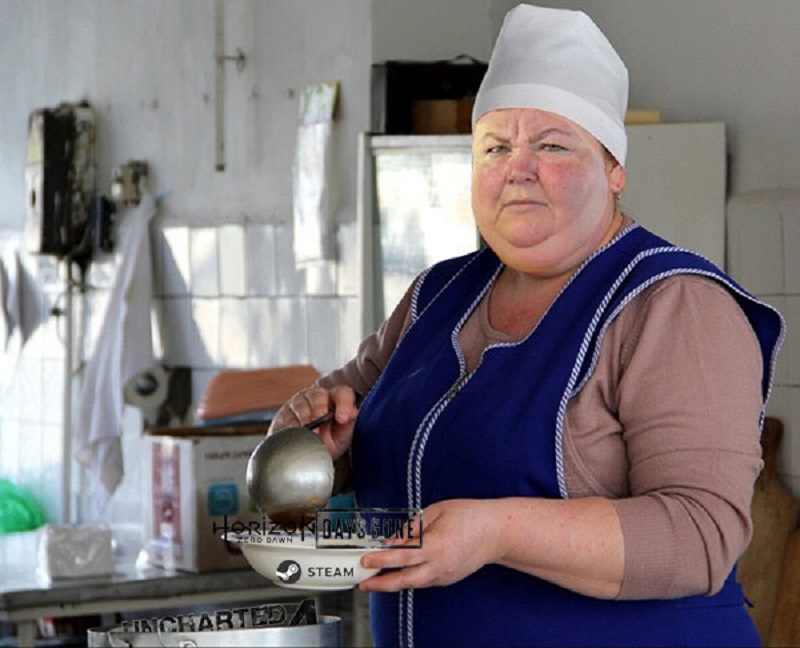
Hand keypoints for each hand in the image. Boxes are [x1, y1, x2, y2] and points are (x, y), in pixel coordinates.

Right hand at [269, 384, 358, 459]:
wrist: (307, 454)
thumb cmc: (328, 441)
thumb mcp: (341, 436)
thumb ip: (348, 424)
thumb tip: (352, 413)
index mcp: (335, 399)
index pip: (343, 393)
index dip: (344, 403)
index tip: (343, 419)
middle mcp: (317, 397)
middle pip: (318, 395)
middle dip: (319, 409)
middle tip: (320, 423)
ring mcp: (298, 403)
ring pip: (300, 404)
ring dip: (305, 419)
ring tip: (310, 434)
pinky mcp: (284, 415)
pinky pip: (286, 418)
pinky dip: (292, 427)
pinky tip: (297, 436)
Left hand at [359, 499, 503, 590]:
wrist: (496, 532)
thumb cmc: (469, 516)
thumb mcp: (437, 511)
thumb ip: (413, 527)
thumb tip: (393, 540)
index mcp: (436, 546)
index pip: (403, 556)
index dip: (382, 559)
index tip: (366, 559)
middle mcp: (440, 566)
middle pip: (405, 580)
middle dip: (381, 584)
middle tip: (363, 583)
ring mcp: (444, 575)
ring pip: (413, 584)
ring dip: (393, 583)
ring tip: (375, 579)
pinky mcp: (447, 579)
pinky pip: (423, 580)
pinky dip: (409, 577)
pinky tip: (399, 572)